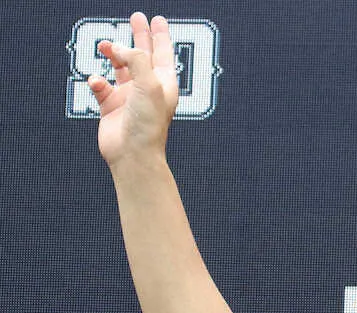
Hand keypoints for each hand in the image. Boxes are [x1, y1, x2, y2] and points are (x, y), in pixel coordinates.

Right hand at [88, 12, 178, 166]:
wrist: (132, 155)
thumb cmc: (147, 125)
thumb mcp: (149, 84)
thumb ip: (136, 59)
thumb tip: (119, 49)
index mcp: (163, 85)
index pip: (163, 54)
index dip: (160, 36)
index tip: (158, 19)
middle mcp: (147, 89)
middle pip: (143, 56)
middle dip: (139, 36)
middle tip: (136, 18)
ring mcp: (129, 97)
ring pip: (120, 67)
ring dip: (113, 54)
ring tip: (106, 47)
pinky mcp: (111, 107)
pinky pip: (101, 86)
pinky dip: (97, 81)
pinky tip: (98, 83)